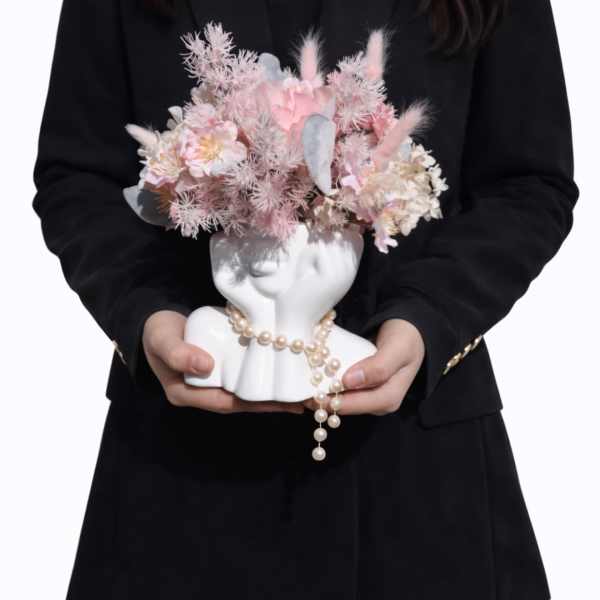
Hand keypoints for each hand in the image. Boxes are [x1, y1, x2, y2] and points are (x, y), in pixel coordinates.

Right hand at [142, 310, 303, 414]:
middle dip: (272, 403)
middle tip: (303, 402)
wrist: (155, 321)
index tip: (282, 403)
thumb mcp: (162, 339)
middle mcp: (203, 392)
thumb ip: (178, 352)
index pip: (226, 403)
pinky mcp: (222, 369)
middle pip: (242, 401)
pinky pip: (245, 377)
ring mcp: (213, 382)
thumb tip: (206, 365)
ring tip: (302, 393)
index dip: (255, 404)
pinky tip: (284, 374)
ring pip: (246, 391)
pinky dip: (264, 377)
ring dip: (272, 392)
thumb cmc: (156, 331)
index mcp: (187, 394)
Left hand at [305, 319, 424, 415]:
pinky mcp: (361, 388)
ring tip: (300, 382)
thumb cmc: (407, 339)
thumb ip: (378, 366)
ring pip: (339, 400)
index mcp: (388, 398)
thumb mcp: (397, 349)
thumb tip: (350, 381)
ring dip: (321, 392)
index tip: (309, 392)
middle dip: (320, 399)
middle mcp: (377, 402)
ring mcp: (368, 396)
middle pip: (343, 407)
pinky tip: (313, 374)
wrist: (412, 331)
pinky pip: (340, 390)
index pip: (352, 406)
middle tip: (297, 389)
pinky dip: (327, 383)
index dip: (329, 402)